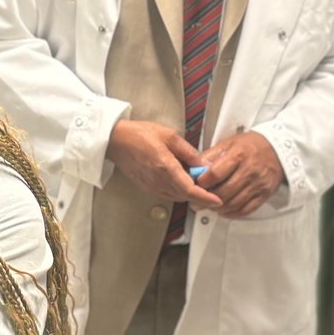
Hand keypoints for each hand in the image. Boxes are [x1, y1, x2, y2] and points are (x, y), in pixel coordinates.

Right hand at [105, 120, 221, 208]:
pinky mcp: (148, 187)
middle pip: (186, 196)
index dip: (205, 197)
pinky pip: (168, 194)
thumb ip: (189, 152)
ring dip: (190, 194)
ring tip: (198, 182)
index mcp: (165, 167)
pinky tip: (182, 181)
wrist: (116, 141)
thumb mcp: (170, 136)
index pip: (190, 189)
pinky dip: (179, 192)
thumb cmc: (139, 135)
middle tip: (212, 188)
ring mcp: (152, 186)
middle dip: (201, 196)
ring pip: (178, 197)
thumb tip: (204, 165)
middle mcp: (158, 181)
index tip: (217, 200)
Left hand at [196, 131, 284, 217]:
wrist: (278, 150)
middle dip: (206, 199)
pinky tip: (224, 210)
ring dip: (217, 208)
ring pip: (233, 204)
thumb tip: (194, 168)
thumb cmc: (252, 145)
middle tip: (197, 201)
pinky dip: (232, 213)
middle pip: (223, 192)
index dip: (202, 182)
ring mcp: (258, 184)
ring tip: (209, 206)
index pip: (215, 174)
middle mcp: (250, 170)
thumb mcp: (229, 142)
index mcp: (239, 155)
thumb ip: (211, 155)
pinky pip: (245, 210)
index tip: (196, 184)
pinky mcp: (264, 194)